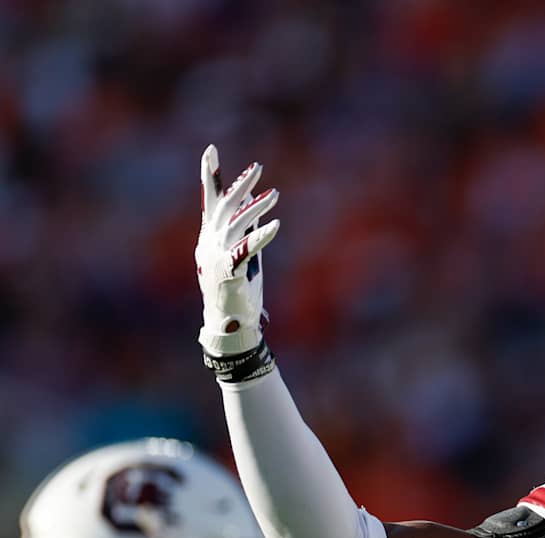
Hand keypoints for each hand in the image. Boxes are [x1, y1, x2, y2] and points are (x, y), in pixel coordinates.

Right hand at [196, 145, 280, 358]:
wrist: (229, 321)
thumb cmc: (236, 287)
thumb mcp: (240, 252)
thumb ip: (244, 227)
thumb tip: (252, 202)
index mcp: (210, 236)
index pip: (210, 200)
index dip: (210, 175)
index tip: (211, 150)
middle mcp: (210, 242)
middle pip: (225, 206)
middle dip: (240, 185)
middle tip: (258, 167)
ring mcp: (217, 255)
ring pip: (237, 224)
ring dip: (257, 208)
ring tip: (275, 195)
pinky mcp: (229, 270)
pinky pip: (247, 248)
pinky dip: (261, 236)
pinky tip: (276, 225)